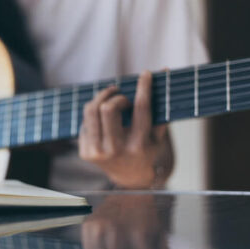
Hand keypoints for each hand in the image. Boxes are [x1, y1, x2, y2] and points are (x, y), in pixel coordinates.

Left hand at [78, 71, 171, 188]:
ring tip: (110, 96)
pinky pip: (85, 121)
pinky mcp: (85, 152)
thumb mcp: (157, 135)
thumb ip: (161, 106)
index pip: (140, 109)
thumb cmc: (146, 150)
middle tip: (121, 94)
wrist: (128, 178)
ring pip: (91, 111)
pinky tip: (102, 118)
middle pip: (109, 108)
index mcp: (138, 146)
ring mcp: (97, 152)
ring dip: (101, 98)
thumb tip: (165, 70)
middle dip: (116, 96)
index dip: (144, 88)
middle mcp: (116, 150)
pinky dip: (94, 114)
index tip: (146, 74)